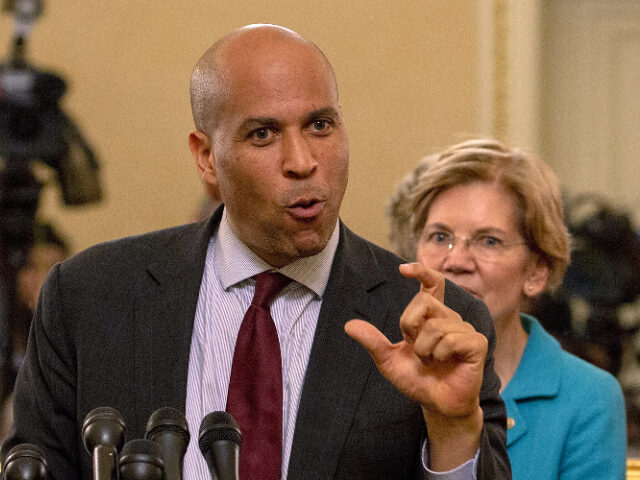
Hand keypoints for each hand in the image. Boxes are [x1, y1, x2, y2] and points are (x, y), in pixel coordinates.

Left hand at [345, 262, 487, 417]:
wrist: (438, 404)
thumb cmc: (418, 380)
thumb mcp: (389, 361)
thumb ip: (373, 342)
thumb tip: (349, 326)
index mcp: (432, 317)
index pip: (432, 284)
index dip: (421, 272)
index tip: (403, 269)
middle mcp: (449, 318)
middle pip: (423, 302)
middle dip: (410, 327)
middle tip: (415, 349)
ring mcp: (465, 330)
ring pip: (435, 326)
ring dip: (424, 349)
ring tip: (430, 361)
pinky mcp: (477, 344)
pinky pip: (451, 339)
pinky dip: (439, 354)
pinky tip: (444, 363)